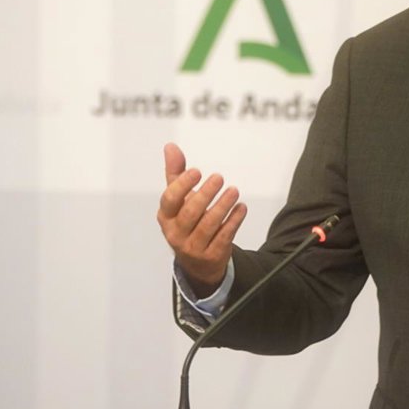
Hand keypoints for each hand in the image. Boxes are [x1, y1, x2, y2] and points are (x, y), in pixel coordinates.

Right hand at [156, 142, 246, 294]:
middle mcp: (176, 233)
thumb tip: (170, 146)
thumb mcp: (179, 200)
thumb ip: (176, 173)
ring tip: (234, 191)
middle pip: (190, 213)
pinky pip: (224, 236)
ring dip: (222, 206)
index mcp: (166, 217)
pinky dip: (234, 221)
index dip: (183, 185)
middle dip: (206, 194)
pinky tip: (242, 207)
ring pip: (208, 225)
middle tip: (219, 177)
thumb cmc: (187, 222)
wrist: (196, 262)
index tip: (197, 171)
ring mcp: (193, 247)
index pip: (169, 201)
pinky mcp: (211, 255)